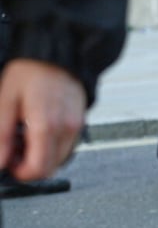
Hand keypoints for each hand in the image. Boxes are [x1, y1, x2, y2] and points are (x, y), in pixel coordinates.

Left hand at [0, 59, 86, 180]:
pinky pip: (66, 148)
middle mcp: (66, 129)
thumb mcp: (5, 101)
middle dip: (30, 166)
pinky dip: (50, 148)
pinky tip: (39, 133)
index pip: (39, 168)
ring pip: (59, 160)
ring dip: (41, 157)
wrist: (57, 55)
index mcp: (47, 124)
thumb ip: (2, 135)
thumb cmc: (31, 72)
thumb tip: (0, 160)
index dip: (21, 173)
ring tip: (25, 138)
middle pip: (50, 168)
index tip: (9, 164)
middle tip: (15, 151)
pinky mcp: (80, 124)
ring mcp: (76, 128)